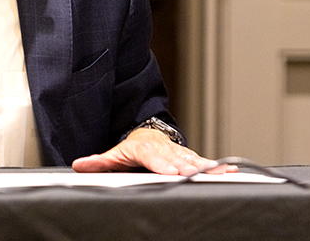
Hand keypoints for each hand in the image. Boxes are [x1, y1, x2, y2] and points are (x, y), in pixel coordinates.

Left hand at [71, 128, 237, 175]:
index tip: (170, 171)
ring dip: (205, 167)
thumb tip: (79, 165)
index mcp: (145, 149)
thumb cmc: (131, 148)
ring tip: (220, 172)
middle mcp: (164, 149)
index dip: (162, 164)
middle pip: (176, 159)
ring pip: (193, 159)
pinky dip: (217, 166)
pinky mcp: (189, 156)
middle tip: (194, 174)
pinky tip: (230, 170)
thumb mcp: (114, 154)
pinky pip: (204, 161)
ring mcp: (178, 152)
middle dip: (186, 167)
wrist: (146, 134)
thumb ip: (98, 162)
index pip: (154, 157)